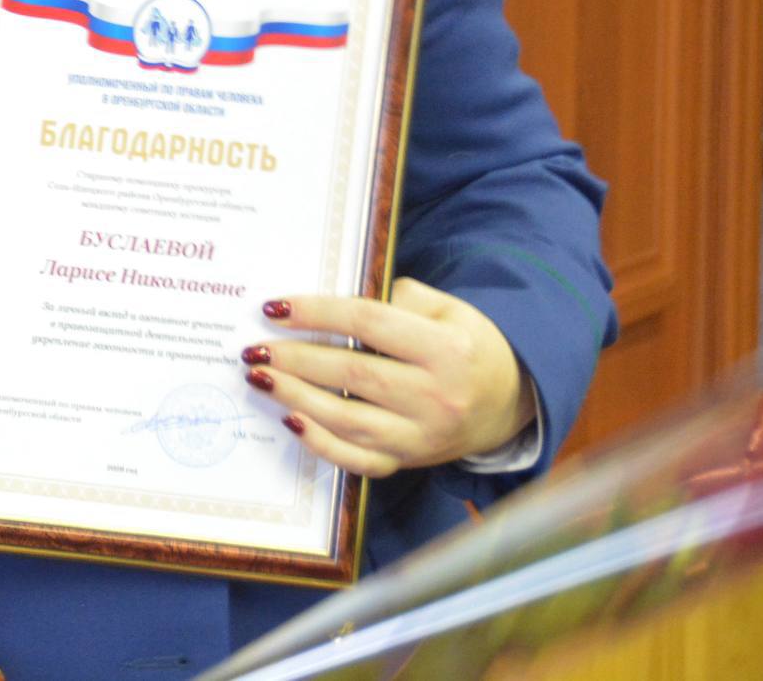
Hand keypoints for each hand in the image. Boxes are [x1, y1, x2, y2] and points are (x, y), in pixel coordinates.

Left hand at [242, 278, 535, 477]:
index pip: (369, 324)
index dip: (317, 313)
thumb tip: (334, 304)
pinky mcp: (409, 462)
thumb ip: (397, 299)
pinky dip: (320, 444)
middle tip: (254, 347)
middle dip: (296, 359)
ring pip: (349, 420)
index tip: (274, 307)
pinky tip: (289, 420)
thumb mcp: (447, 310)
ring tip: (260, 377)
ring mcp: (422, 436)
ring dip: (296, 398)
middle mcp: (437, 397)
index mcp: (448, 350)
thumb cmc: (466, 345)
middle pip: (353, 374)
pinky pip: (358, 460)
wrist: (508, 400)